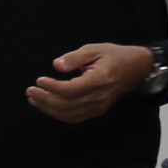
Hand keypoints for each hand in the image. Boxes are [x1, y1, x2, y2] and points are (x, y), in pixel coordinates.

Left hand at [27, 42, 155, 125]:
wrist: (136, 70)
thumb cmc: (115, 56)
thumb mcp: (95, 49)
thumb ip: (75, 57)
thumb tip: (57, 65)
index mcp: (99, 80)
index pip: (71, 90)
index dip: (53, 87)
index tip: (39, 80)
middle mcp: (98, 97)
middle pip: (67, 104)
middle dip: (46, 99)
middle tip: (30, 91)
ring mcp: (98, 106)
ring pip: (69, 114)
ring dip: (49, 108)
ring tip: (34, 99)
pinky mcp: (96, 110)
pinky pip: (75, 117)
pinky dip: (59, 114)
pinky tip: (47, 107)